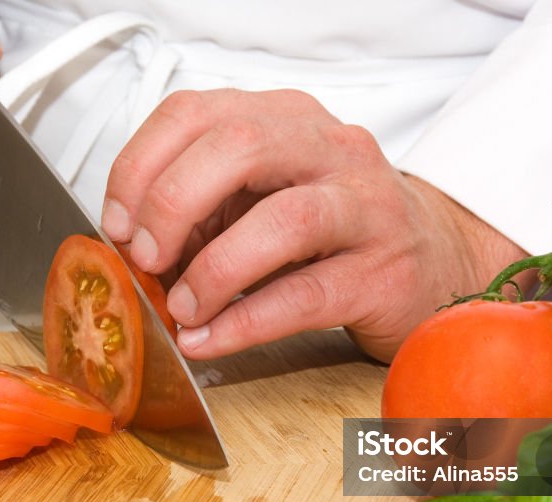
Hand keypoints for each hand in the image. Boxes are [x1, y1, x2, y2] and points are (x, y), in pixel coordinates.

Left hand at [102, 88, 529, 362]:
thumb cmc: (336, 231)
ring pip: (285, 220)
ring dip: (214, 268)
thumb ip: (205, 208)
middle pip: (243, 146)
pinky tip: (209, 339)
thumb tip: (129, 242)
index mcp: (289, 120)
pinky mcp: (383, 274)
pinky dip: (245, 321)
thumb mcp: (264, 197)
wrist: (435, 262)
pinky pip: (307, 296)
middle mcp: (331, 151)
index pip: (199, 112)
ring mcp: (366, 210)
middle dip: (174, 203)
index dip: (143, 164)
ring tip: (181, 308)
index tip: (117, 220)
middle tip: (145, 257)